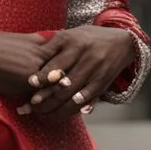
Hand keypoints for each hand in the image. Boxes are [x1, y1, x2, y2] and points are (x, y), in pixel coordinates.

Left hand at [19, 26, 135, 117]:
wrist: (122, 42)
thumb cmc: (87, 38)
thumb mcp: (69, 35)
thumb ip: (51, 47)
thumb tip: (28, 61)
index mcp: (75, 43)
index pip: (57, 63)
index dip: (43, 75)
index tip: (30, 83)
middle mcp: (87, 58)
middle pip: (64, 83)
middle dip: (46, 97)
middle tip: (31, 105)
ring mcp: (96, 72)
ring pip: (74, 95)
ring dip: (56, 107)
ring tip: (41, 113)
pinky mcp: (103, 84)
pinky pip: (86, 100)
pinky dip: (73, 109)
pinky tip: (60, 114)